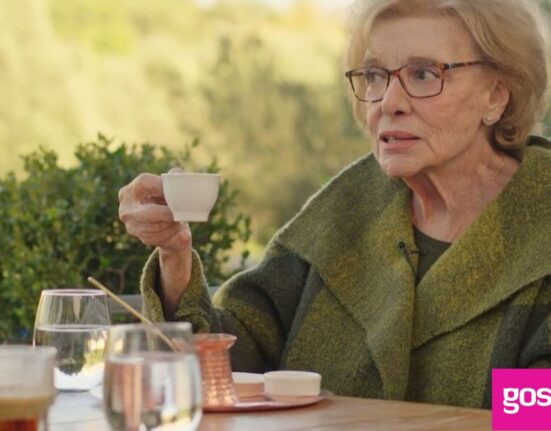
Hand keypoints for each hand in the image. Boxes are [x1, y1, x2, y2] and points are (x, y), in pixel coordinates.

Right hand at [118, 172, 191, 315]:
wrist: (173, 229)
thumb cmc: (177, 207)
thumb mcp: (181, 193)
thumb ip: (182, 183)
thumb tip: (187, 179)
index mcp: (137, 187)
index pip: (146, 183)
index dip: (164, 190)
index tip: (178, 197)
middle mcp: (127, 204)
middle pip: (145, 213)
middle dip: (166, 216)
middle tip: (180, 217)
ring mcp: (130, 223)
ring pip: (150, 230)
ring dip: (169, 230)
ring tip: (179, 227)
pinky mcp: (138, 236)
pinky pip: (155, 240)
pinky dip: (169, 239)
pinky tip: (176, 236)